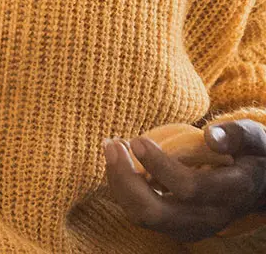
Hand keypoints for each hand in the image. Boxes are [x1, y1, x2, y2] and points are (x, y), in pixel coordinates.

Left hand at [104, 119, 265, 241]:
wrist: (258, 185)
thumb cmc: (252, 154)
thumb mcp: (254, 139)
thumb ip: (236, 135)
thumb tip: (210, 135)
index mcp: (230, 192)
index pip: (189, 188)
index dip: (160, 165)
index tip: (137, 139)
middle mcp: (210, 217)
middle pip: (157, 213)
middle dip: (126, 180)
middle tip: (111, 143)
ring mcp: (192, 226)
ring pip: (144, 217)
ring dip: (119, 183)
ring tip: (111, 147)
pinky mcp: (177, 225)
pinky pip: (142, 214)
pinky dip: (124, 189)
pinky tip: (119, 159)